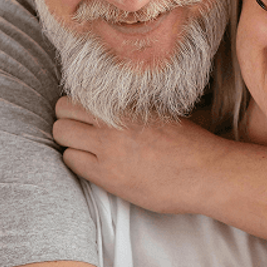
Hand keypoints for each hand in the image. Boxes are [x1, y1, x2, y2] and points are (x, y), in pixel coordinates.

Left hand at [53, 96, 224, 211]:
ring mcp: (107, 148)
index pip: (82, 92)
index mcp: (128, 102)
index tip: (86, 114)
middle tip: (80, 131)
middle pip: (63, 109)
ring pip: (61, 134)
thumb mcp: (162, 113)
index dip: (80, 105)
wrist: (205, 172)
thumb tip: (118, 105)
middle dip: (68, 119)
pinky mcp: (107, 174)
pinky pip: (71, 161)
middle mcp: (113, 121)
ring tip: (85, 148)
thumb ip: (134, 108)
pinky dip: (77, 161)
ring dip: (69, 141)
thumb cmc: (191, 145)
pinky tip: (94, 165)